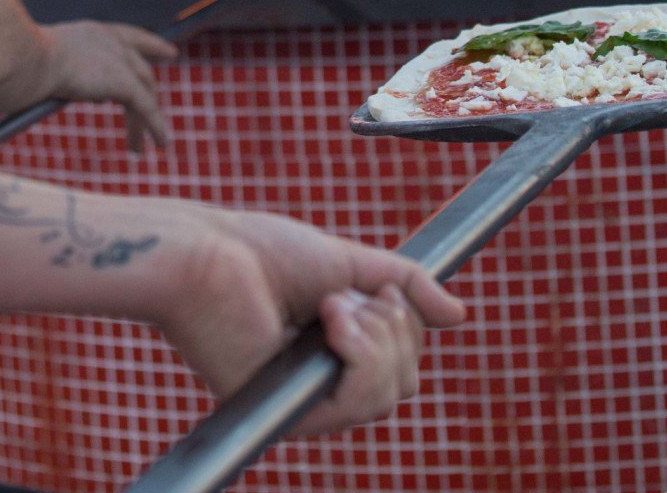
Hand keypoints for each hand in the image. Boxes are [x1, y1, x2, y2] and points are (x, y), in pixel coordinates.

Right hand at [36, 21, 177, 151]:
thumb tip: (56, 94)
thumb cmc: (16, 62)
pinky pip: (146, 109)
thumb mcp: (41, 64)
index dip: (152, 45)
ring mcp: (119, 61)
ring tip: (139, 150)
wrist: (23, 58)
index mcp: (91, 32)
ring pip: (143, 96)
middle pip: (141, 71)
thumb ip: (58, 74)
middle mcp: (110, 42)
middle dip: (150, 94)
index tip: (170, 52)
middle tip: (156, 119)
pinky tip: (161, 145)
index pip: (130, 37)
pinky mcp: (124, 82)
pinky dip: (155, 128)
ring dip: (145, 125)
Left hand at [154, 207, 466, 435]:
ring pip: (387, 396)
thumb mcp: (350, 263)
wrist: (207, 255)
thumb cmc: (260, 252)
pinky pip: (358, 404)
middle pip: (402, 384)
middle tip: (349, 295)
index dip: (404, 326)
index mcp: (331, 353)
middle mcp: (318, 384)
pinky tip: (331, 319)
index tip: (374, 289)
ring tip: (332, 304)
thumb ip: (404, 286)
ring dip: (375, 338)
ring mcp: (303, 404)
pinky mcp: (288, 415)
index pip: (400, 364)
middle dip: (394, 330)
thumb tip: (459, 316)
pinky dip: (360, 354)